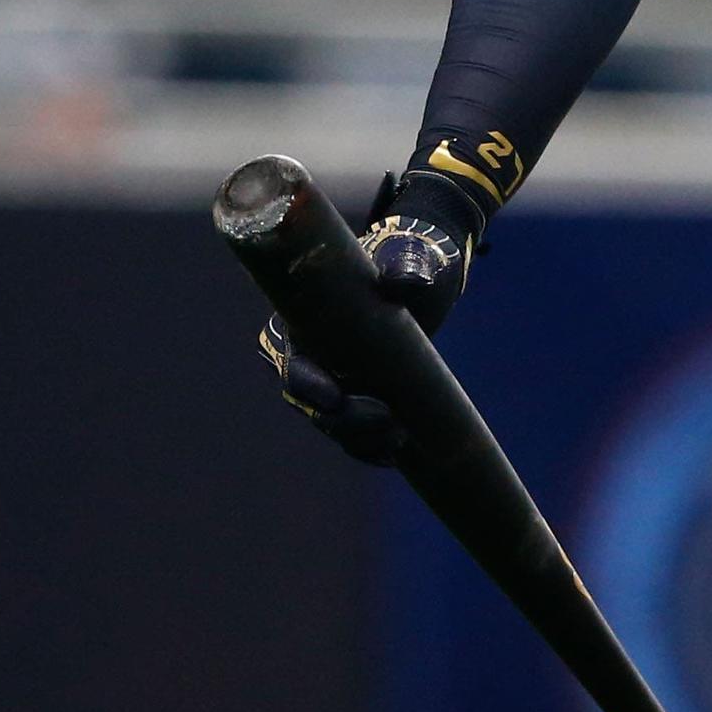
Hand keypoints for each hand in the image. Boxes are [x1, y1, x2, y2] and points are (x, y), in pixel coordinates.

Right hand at [256, 162, 493, 464]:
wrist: (424, 270)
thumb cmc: (405, 256)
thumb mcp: (407, 258)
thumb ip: (405, 267)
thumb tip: (407, 280)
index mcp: (306, 318)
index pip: (287, 358)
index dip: (303, 381)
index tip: (334, 395)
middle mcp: (313, 352)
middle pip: (307, 402)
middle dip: (341, 421)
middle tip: (387, 421)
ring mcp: (336, 377)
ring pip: (330, 424)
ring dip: (358, 441)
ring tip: (399, 441)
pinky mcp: (360, 395)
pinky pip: (354, 433)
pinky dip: (370, 448)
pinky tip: (394, 456)